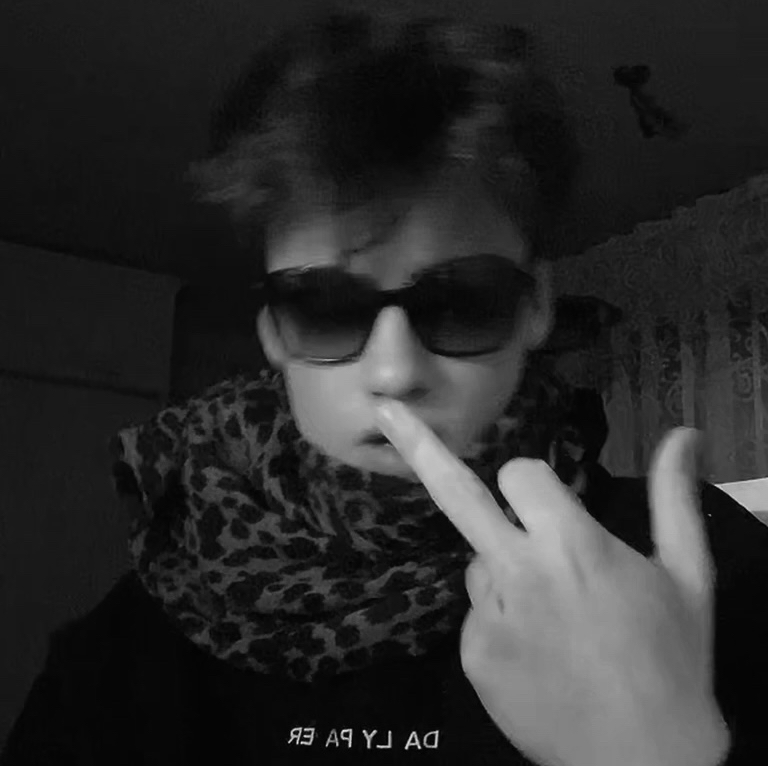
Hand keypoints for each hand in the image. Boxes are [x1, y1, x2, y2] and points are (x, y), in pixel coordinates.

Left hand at [375, 402, 729, 765]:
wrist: (643, 761)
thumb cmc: (673, 661)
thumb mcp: (688, 576)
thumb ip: (673, 498)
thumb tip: (684, 434)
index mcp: (570, 544)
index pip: (520, 473)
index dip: (533, 484)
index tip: (549, 500)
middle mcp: (518, 571)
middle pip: (456, 492)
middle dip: (418, 444)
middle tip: (385, 410)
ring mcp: (487, 615)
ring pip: (478, 562)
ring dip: (504, 570)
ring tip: (557, 618)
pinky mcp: (471, 655)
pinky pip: (478, 614)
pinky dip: (501, 619)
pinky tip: (539, 651)